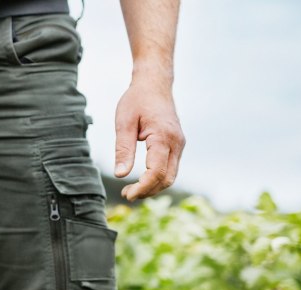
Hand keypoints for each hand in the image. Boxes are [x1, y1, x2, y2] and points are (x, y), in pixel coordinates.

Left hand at [113, 78, 184, 200]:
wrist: (154, 84)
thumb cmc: (137, 100)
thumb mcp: (124, 123)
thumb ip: (123, 150)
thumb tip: (120, 175)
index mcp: (163, 137)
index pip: (156, 172)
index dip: (142, 187)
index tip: (127, 194)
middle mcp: (176, 143)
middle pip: (167, 179)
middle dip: (147, 191)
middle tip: (126, 194)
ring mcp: (179, 144)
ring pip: (171, 176)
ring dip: (153, 187)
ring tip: (131, 190)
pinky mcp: (176, 145)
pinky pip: (170, 167)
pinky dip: (157, 178)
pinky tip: (141, 180)